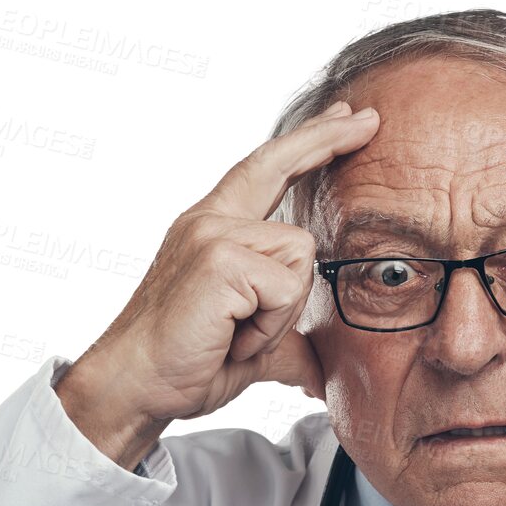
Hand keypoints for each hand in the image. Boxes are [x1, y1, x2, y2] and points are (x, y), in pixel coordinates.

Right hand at [56, 100, 379, 469]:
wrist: (134, 387)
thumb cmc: (183, 366)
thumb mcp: (250, 349)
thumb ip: (285, 342)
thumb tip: (318, 369)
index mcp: (213, 230)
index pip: (266, 170)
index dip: (308, 144)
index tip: (343, 118)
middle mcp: (209, 221)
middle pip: (280, 165)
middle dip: (328, 139)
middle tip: (371, 117)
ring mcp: (212, 235)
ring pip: (301, 257)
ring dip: (282, 311)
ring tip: (237, 333)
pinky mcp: (219, 259)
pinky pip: (287, 288)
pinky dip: (269, 326)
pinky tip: (231, 336)